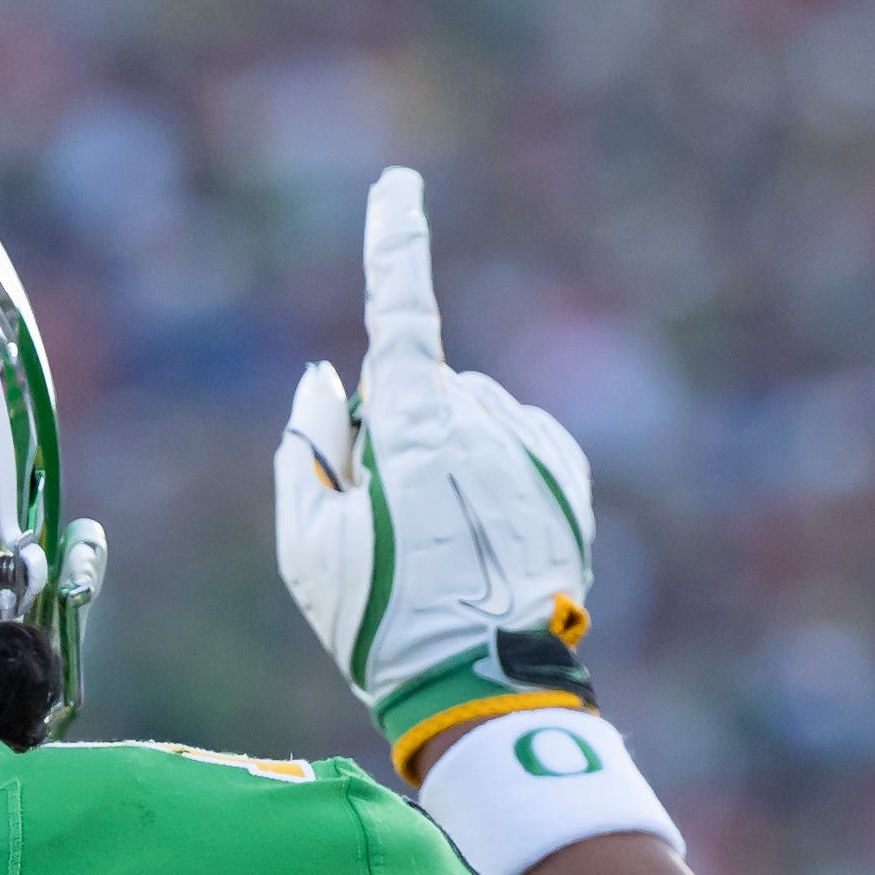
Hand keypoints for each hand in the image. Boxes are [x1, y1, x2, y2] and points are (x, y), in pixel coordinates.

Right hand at [274, 167, 598, 781]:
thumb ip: (308, 447)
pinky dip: (498, 472)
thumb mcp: (306, 543)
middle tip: (388, 523)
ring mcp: (529, 446)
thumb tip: (329, 380)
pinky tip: (486, 537)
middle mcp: (480, 419)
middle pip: (425, 392)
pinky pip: (519, 443)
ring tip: (442, 544)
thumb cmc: (380, 622)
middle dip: (402, 432)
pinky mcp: (567, 476)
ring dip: (453, 457)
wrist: (483, 688)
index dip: (395, 245)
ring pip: (474, 419)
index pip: (400, 312)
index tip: (399, 187)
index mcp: (412, 425)